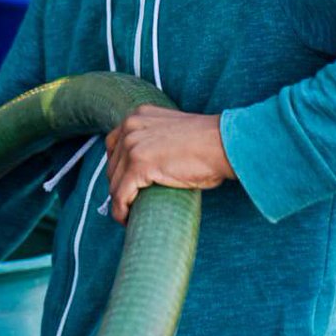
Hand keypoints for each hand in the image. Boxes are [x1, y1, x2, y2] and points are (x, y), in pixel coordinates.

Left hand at [104, 105, 234, 224]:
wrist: (222, 144)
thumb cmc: (209, 143)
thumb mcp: (174, 132)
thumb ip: (157, 140)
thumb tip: (151, 165)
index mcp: (138, 116)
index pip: (114, 144)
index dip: (117, 167)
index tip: (124, 183)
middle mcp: (131, 126)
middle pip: (112, 164)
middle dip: (118, 185)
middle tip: (129, 202)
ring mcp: (133, 145)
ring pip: (115, 182)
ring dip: (120, 201)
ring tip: (129, 214)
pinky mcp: (138, 165)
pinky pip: (120, 195)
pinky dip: (120, 210)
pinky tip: (126, 219)